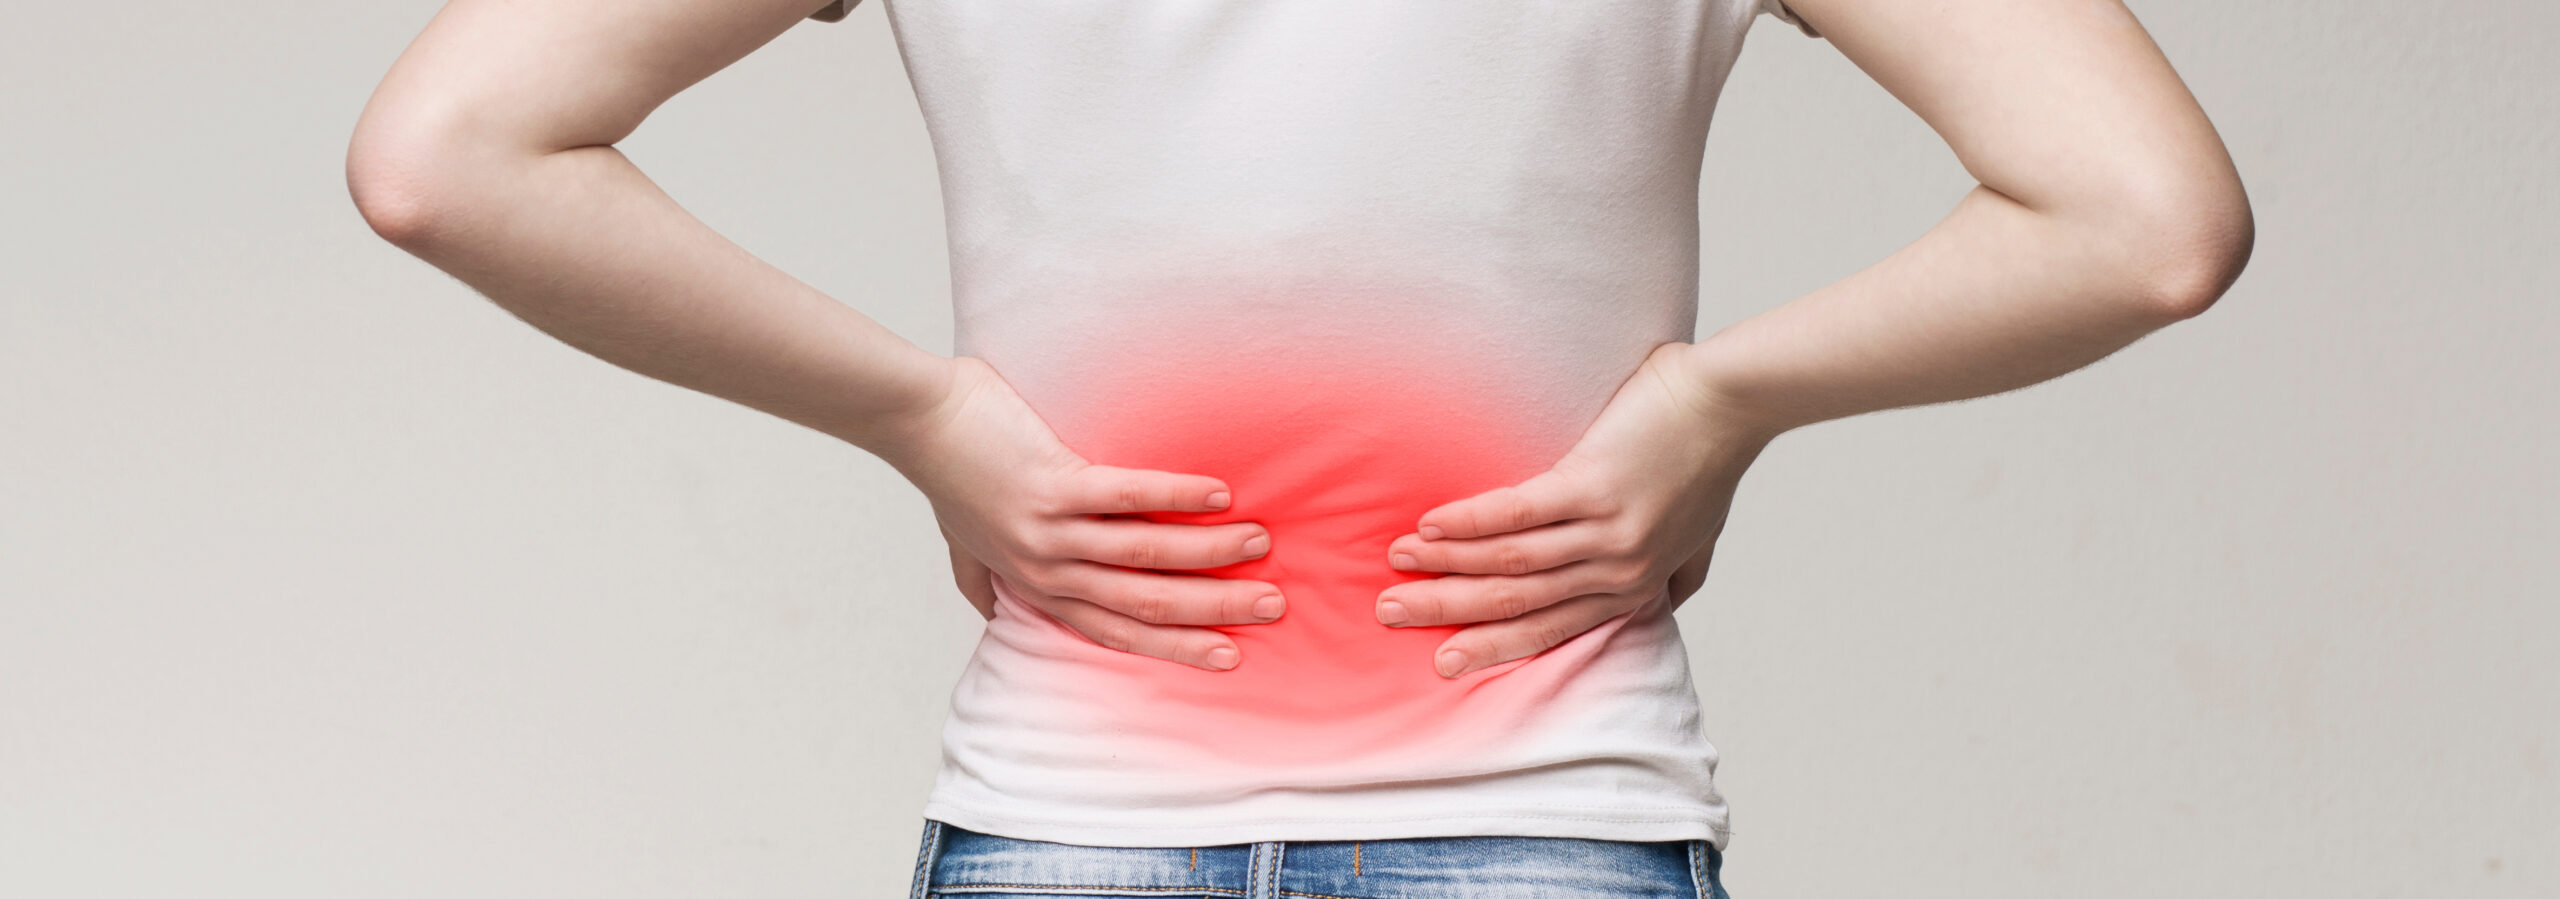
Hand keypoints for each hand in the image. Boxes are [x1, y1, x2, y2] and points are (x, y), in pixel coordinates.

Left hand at [875, 355, 1285, 670]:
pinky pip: (1127, 495)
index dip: (1175, 645)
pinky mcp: (1052, 483)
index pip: (1117, 630)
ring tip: (1260, 542)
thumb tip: (989, 614)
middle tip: (1271, 607)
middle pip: (1144, 602)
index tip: (1228, 654)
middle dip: (1213, 609)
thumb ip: (982, 580)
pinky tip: (1219, 493)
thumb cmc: (946, 473)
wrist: (914, 420)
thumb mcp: (961, 544)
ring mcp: (1050, 529)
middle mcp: (1047, 568)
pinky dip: (1176, 495)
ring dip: (1210, 552)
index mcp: (1037, 585)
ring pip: (1145, 554)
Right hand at [1376, 341, 1778, 676]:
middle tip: (1392, 613)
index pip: (1551, 626)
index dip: (1492, 644)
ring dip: (1446, 562)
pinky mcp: (1595, 485)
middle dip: (1450, 610)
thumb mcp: (1703, 536)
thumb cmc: (1712, 459)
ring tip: (1399, 559)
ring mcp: (1606, 530)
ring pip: (1511, 561)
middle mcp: (1617, 568)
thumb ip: (1679, 575)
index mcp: (1634, 584)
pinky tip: (1430, 521)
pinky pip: (1518, 512)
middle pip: (1518, 601)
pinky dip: (1470, 521)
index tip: (1444, 657)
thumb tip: (1662, 604)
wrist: (1733, 401)